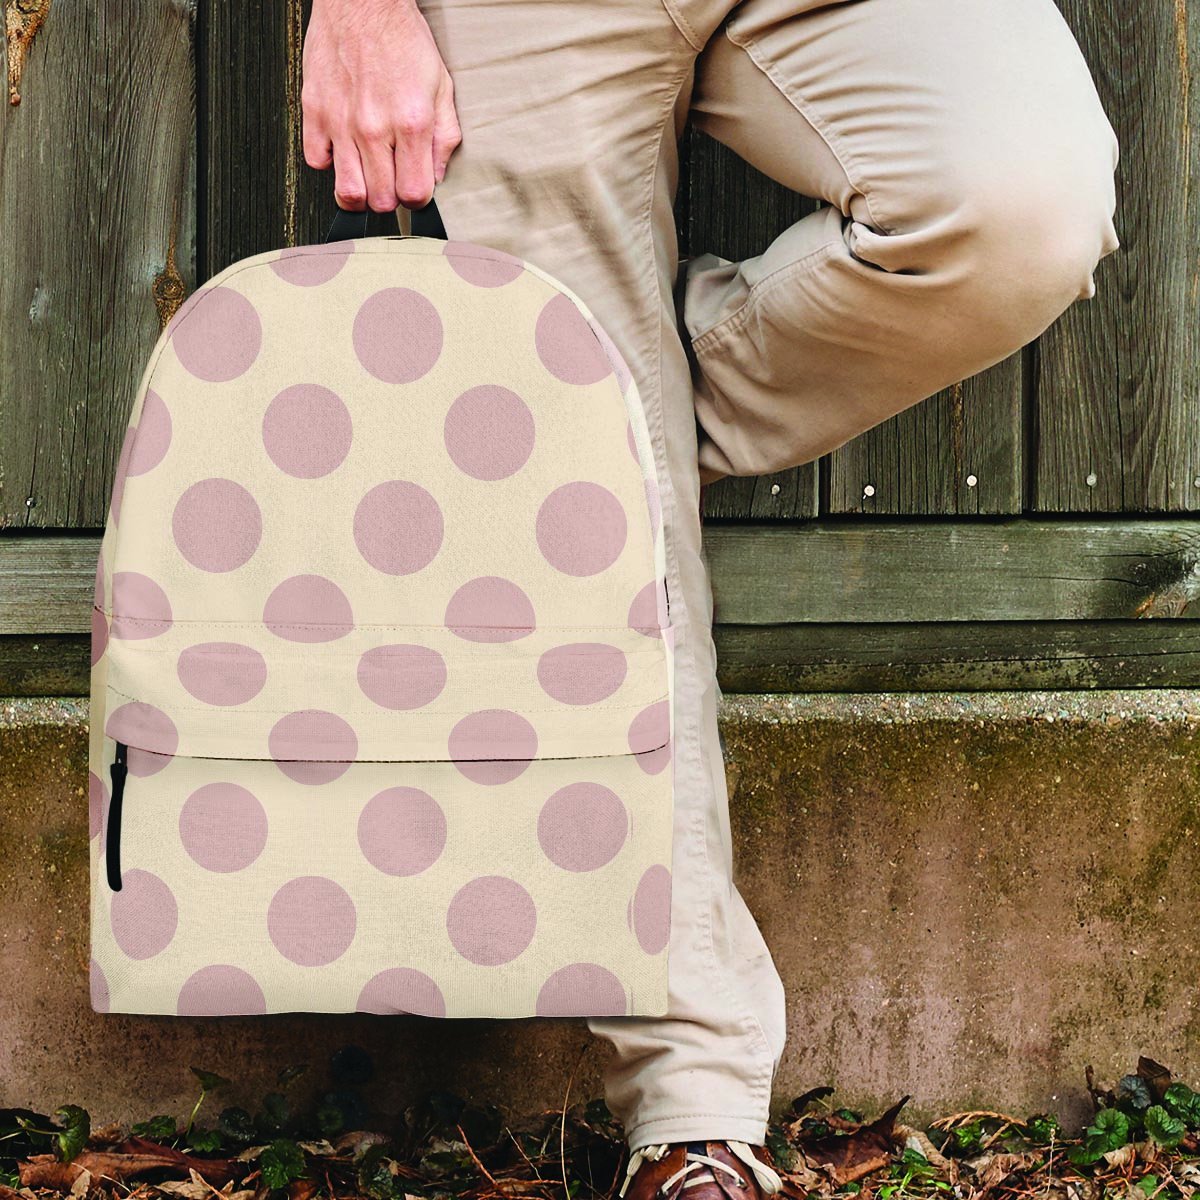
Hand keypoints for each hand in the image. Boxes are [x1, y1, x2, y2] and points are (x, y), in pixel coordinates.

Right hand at [302, 0, 461, 211]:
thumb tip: (437, 175)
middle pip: (381, 200)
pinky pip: (316, 162)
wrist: (362, 1)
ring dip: (360, 192)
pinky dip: (330, 163)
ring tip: (367, 177)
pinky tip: (343, 149)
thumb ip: (444, 137)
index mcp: (411, 123)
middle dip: (390, 198)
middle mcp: (374, 127)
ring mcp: (341, 122)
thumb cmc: (401, 39)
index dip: (417, 199)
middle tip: (391, 180)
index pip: (414, 194)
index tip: (415, 189)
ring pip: (347, 192)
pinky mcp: (314, 111)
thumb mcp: (441, 87)